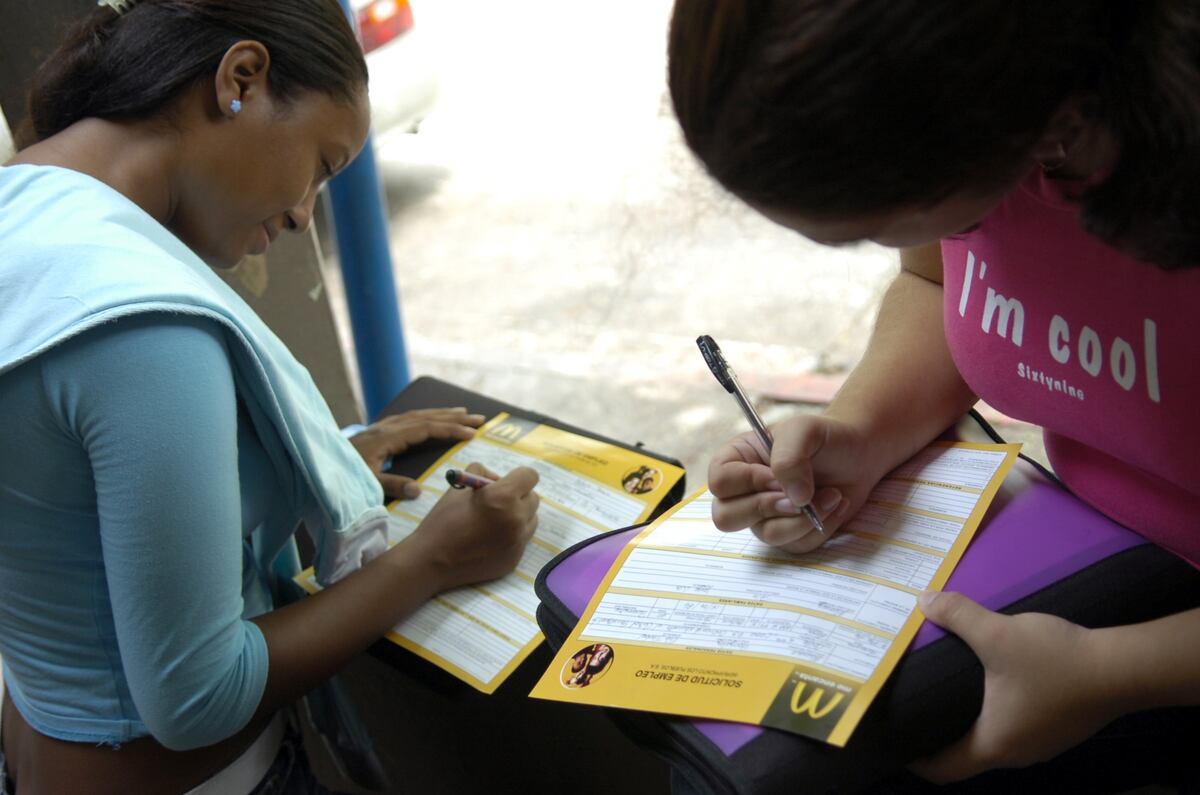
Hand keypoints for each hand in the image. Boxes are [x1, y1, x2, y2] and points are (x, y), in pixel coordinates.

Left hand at [348, 408, 484, 498]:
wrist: (311, 465)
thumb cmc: (337, 477)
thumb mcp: (365, 485)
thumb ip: (391, 486)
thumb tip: (418, 489)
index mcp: (386, 438)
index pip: (425, 429)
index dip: (450, 429)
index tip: (472, 432)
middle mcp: (385, 427)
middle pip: (425, 417)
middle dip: (453, 417)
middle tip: (479, 417)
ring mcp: (379, 427)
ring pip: (416, 415)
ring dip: (440, 414)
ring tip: (461, 413)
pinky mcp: (375, 432)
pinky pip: (406, 419)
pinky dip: (424, 417)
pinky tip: (428, 419)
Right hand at [404, 463, 539, 590]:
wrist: (432, 561)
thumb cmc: (443, 521)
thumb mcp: (458, 488)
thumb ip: (481, 474)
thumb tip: (497, 478)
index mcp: (503, 497)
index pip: (530, 476)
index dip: (518, 476)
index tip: (505, 482)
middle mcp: (516, 519)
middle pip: (533, 498)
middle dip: (518, 496)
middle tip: (498, 501)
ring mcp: (518, 541)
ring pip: (531, 519)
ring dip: (518, 515)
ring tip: (494, 521)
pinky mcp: (515, 558)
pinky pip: (522, 538)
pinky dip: (512, 535)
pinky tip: (490, 539)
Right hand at [707, 414, 878, 552]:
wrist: (858, 455)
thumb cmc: (825, 437)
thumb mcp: (804, 430)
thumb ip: (789, 458)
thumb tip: (794, 500)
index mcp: (735, 461)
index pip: (719, 482)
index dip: (748, 483)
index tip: (777, 476)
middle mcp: (744, 492)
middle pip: (726, 518)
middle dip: (768, 507)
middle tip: (801, 495)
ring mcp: (764, 516)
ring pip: (767, 534)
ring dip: (804, 518)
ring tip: (831, 495)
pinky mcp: (789, 534)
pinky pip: (796, 544)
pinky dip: (820, 527)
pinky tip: (835, 505)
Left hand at [910, 591, 1119, 782]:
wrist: (1123, 668)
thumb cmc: (1053, 660)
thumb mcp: (997, 634)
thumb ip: (957, 615)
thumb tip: (923, 600)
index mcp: (994, 744)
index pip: (944, 769)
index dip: (916, 760)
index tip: (897, 741)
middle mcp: (1016, 754)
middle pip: (967, 757)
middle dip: (940, 738)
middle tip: (917, 711)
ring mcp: (1042, 745)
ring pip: (994, 742)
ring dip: (971, 725)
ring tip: (949, 697)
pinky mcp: (1059, 729)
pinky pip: (1017, 730)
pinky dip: (997, 716)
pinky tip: (992, 690)